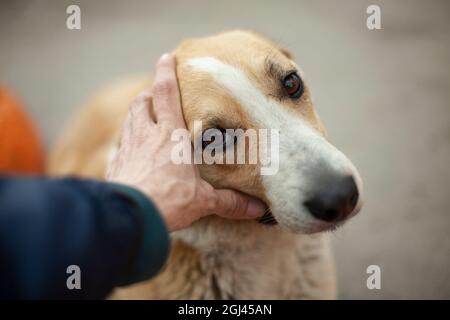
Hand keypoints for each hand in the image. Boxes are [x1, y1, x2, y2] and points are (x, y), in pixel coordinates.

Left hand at [106, 54, 264, 230]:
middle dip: (148, 95)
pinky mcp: (115, 167)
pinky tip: (129, 153)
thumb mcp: (204, 200)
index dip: (165, 72)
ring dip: (136, 115)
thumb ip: (230, 201)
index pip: (166, 93)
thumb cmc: (170, 201)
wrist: (132, 218)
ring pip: (129, 121)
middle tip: (154, 94)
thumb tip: (257, 208)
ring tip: (144, 118)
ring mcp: (128, 149)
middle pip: (142, 103)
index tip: (165, 57)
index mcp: (170, 135)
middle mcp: (146, 135)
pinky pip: (119, 148)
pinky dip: (125, 144)